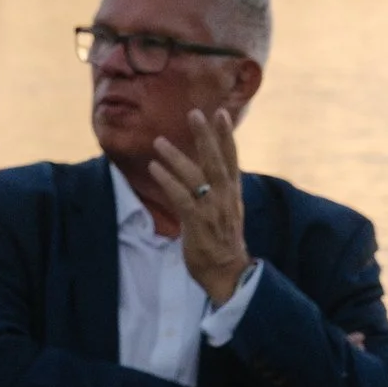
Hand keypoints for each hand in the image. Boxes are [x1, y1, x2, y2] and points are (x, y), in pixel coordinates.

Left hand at [148, 106, 247, 307]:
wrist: (228, 273)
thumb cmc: (224, 241)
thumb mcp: (229, 210)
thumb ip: (221, 188)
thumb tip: (213, 168)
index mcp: (233, 193)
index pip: (231, 159)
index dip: (226, 136)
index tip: (220, 113)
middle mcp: (224, 197)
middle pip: (215, 161)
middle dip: (205, 136)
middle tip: (194, 113)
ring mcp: (211, 209)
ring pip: (194, 176)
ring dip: (175, 157)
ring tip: (159, 141)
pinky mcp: (197, 222)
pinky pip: (181, 196)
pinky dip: (167, 180)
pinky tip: (154, 167)